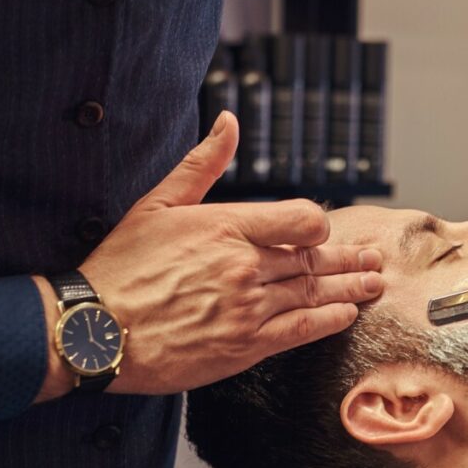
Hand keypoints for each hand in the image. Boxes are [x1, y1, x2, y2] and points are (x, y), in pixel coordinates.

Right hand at [34, 111, 383, 399]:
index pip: (301, 218)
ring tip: (372, 283)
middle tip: (372, 258)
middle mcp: (245, 265)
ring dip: (350, 288)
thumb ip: (202, 164)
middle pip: (314, 258)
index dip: (319, 224)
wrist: (95, 331)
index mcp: (227, 226)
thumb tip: (228, 122)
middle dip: (349, 258)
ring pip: (315, 293)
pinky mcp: (245, 346)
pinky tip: (347, 315)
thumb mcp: (157, 203)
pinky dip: (330, 320)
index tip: (324, 230)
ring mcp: (248, 307)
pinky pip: (302, 330)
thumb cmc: (120, 266)